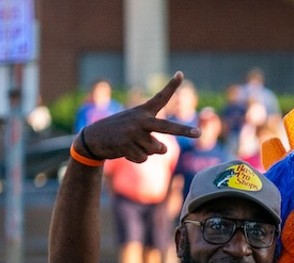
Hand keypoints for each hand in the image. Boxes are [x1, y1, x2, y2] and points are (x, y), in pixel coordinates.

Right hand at [79, 71, 199, 162]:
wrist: (94, 138)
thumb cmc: (120, 132)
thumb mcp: (136, 128)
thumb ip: (153, 138)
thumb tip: (164, 150)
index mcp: (143, 112)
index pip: (160, 97)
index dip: (171, 86)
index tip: (180, 74)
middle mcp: (141, 120)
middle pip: (167, 127)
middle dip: (184, 131)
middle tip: (199, 133)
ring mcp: (134, 133)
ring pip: (156, 150)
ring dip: (148, 151)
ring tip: (133, 144)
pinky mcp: (127, 145)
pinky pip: (143, 158)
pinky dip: (136, 158)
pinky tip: (126, 150)